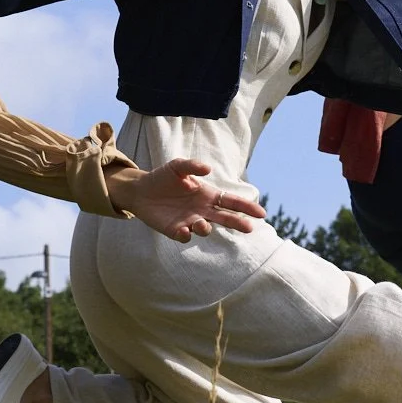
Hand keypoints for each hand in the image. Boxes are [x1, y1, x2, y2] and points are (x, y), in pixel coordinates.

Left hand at [110, 158, 265, 240]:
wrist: (140, 191)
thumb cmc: (162, 177)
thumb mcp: (177, 166)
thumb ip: (192, 166)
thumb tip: (208, 169)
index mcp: (207, 195)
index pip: (231, 202)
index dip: (246, 207)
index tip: (261, 214)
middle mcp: (202, 210)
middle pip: (225, 218)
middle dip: (238, 223)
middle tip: (249, 228)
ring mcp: (189, 221)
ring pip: (205, 229)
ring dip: (206, 228)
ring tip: (201, 224)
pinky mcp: (175, 230)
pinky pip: (185, 236)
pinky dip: (186, 235)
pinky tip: (184, 230)